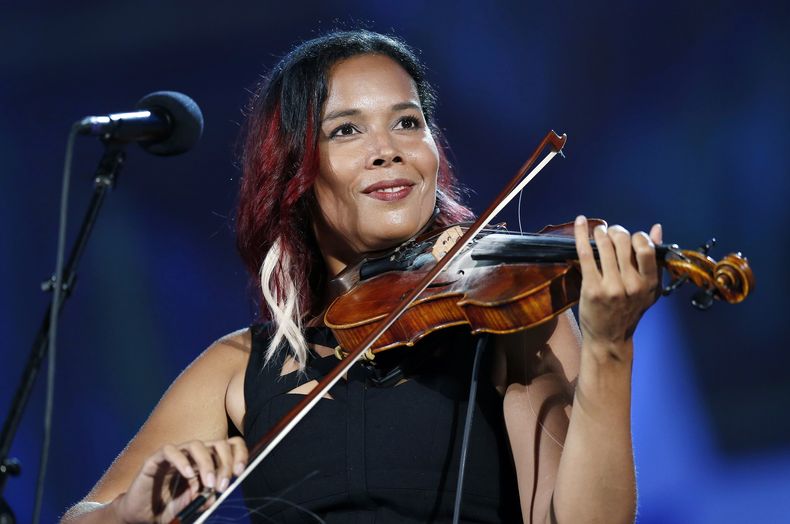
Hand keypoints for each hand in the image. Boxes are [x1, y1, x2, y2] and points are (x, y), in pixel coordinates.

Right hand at [115, 437, 247, 523]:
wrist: (142, 516)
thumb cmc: (169, 508)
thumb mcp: (193, 505)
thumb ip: (205, 498)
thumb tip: (217, 494)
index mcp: (206, 463)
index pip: (228, 447)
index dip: (238, 454)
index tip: (240, 471)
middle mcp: (193, 455)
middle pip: (217, 444)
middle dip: (225, 462)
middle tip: (223, 484)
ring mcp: (175, 455)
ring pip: (196, 444)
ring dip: (206, 464)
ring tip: (209, 484)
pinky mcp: (155, 459)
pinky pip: (170, 451)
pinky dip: (182, 461)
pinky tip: (188, 475)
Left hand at [573, 215, 662, 360]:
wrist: (609, 339)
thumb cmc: (629, 312)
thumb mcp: (649, 290)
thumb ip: (654, 260)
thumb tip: (657, 228)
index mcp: (649, 283)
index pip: (646, 248)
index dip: (637, 237)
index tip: (629, 239)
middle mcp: (632, 285)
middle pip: (624, 242)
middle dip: (616, 232)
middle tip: (610, 233)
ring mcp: (611, 287)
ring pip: (605, 245)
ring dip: (600, 232)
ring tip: (598, 231)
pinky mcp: (591, 288)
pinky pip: (585, 253)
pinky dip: (581, 234)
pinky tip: (580, 222)